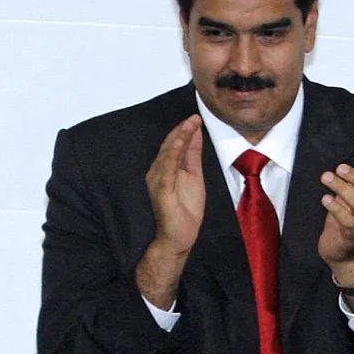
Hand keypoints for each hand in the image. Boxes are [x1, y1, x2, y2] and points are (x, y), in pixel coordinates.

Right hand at [136, 115, 204, 307]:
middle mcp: (158, 172)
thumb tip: (195, 135)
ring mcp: (158, 180)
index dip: (185, 131)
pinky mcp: (160, 189)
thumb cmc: (184, 212)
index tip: (196, 117)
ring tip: (189, 123)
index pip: (175, 145)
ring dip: (178, 137)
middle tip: (194, 116)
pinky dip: (172, 154)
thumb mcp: (194, 177)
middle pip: (170, 146)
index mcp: (167, 169)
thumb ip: (193, 156)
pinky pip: (166, 168)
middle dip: (182, 130)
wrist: (178, 238)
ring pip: (168, 154)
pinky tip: (179, 142)